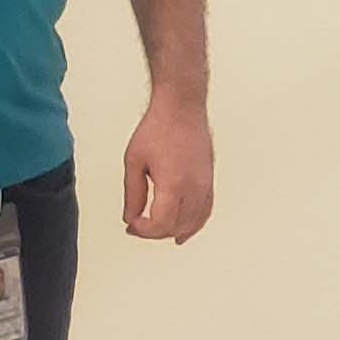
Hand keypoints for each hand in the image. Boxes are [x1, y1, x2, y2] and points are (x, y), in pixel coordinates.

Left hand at [122, 94, 212, 243]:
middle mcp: (193, 188)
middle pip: (176, 227)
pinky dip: (193, 225)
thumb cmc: (159, 128)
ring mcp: (204, 185)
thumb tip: (130, 217)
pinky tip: (183, 230)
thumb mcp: (134, 161)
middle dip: (154, 232)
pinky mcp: (209, 181)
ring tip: (155, 231)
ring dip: (173, 231)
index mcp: (173, 184)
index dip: (143, 230)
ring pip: (192, 224)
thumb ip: (132, 194)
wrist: (182, 107)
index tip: (132, 223)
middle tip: (137, 225)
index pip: (160, 225)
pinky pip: (205, 212)